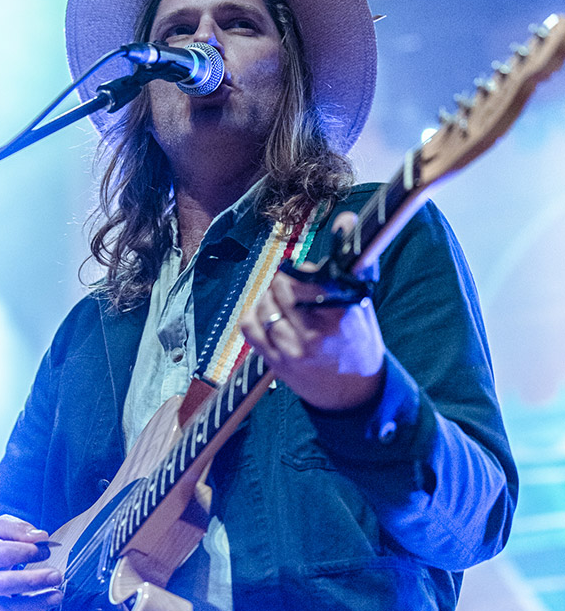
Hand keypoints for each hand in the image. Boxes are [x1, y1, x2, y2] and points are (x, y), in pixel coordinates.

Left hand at [240, 213, 385, 409]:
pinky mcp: (275, 362)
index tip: (303, 271)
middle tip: (295, 287)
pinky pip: (249, 325)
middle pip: (281, 286)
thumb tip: (345, 218)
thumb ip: (352, 259)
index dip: (302, 271)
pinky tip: (269, 317)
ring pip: (264, 303)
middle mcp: (316, 334)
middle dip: (285, 280)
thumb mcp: (362, 299)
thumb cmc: (358, 337)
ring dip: (270, 297)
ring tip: (285, 304)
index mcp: (341, 314)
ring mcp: (293, 351)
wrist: (354, 393)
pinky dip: (254, 314)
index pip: (306, 277)